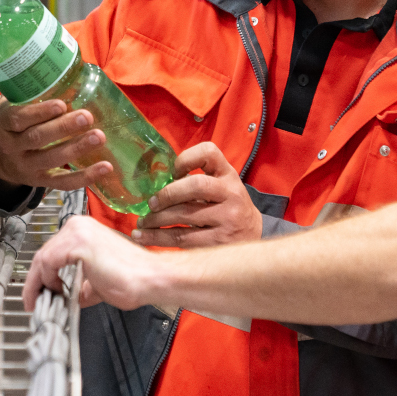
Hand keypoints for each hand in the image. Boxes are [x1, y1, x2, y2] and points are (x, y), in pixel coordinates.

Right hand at [0, 99, 113, 191]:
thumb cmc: (15, 123)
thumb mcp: (13, 105)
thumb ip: (33, 92)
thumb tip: (70, 69)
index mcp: (4, 122)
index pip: (18, 118)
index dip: (39, 112)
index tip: (61, 104)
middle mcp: (11, 146)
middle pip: (37, 138)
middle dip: (63, 128)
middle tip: (87, 117)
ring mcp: (25, 166)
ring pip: (50, 159)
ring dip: (77, 148)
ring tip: (99, 136)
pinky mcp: (40, 181)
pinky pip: (62, 182)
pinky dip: (85, 177)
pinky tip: (105, 167)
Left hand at [23, 215, 163, 310]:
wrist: (150, 278)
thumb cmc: (132, 278)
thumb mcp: (95, 282)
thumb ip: (76, 285)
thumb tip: (62, 296)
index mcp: (83, 230)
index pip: (51, 252)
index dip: (40, 276)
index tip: (38, 294)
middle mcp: (78, 225)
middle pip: (43, 254)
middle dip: (35, 282)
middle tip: (34, 301)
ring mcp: (77, 232)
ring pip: (42, 259)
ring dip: (38, 284)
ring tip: (43, 301)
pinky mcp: (78, 243)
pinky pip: (48, 263)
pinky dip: (46, 281)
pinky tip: (56, 293)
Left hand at [131, 142, 261, 248]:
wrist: (254, 235)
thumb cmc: (228, 206)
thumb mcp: (222, 186)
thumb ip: (197, 182)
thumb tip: (154, 186)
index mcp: (228, 174)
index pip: (208, 153)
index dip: (186, 159)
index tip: (172, 172)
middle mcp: (231, 194)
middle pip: (195, 186)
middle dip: (167, 194)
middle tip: (150, 204)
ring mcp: (228, 219)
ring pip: (185, 216)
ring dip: (156, 220)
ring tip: (142, 223)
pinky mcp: (219, 242)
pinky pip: (183, 239)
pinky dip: (159, 238)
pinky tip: (145, 237)